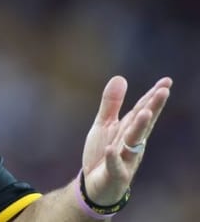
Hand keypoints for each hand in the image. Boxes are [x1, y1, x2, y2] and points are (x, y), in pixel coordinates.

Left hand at [80, 75, 170, 204]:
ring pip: (134, 144)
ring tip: (145, 112)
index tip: (167, 81)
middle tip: (164, 91)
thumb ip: (112, 103)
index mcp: (129, 130)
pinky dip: (113, 159)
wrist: (95, 185)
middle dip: (153, 108)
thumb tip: (120, 77)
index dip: (153, 96)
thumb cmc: (103, 152)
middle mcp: (132, 143)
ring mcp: (126, 160)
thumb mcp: (104, 124)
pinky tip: (110, 149)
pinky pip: (115, 167)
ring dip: (139, 129)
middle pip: (143, 124)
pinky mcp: (115, 175)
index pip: (143, 110)